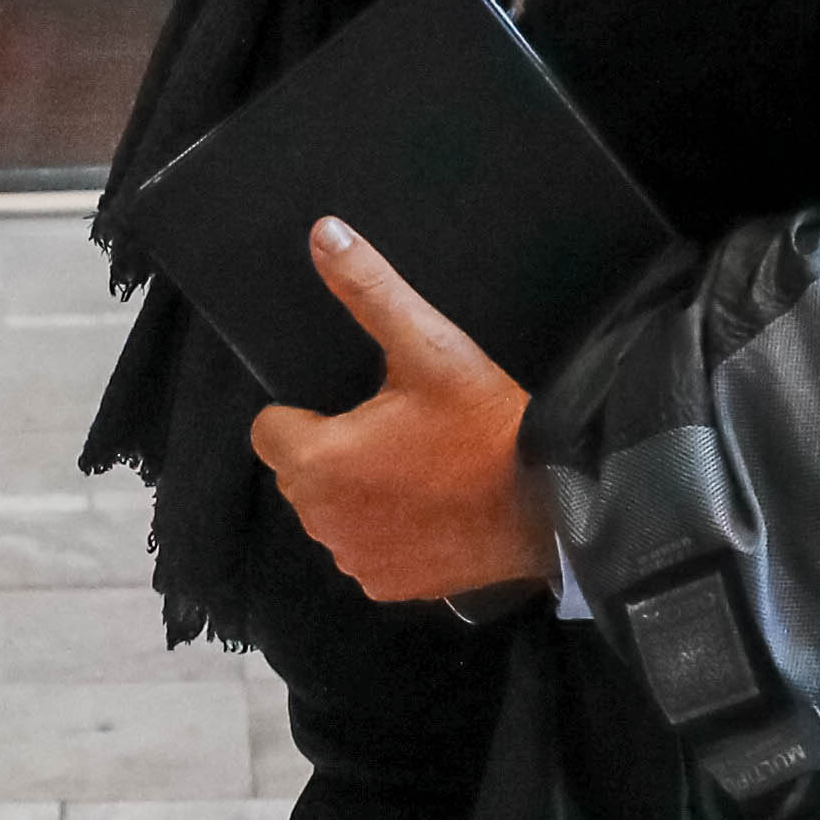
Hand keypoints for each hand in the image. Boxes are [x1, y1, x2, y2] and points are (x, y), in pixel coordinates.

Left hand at [245, 219, 546, 604]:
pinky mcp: (385, 585)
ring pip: (331, 513)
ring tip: (418, 469)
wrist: (550, 502)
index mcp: (316, 460)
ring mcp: (353, 557)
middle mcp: (321, 517)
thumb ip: (368, 290)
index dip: (305, 414)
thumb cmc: (486, 424)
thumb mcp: (427, 345)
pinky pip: (364, 550)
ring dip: (357, 494)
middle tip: (398, 433)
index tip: (356, 407)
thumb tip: (324, 234)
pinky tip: (429, 509)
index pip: (268, 430)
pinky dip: (386, 533)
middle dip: (332, 453)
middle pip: (298, 473)